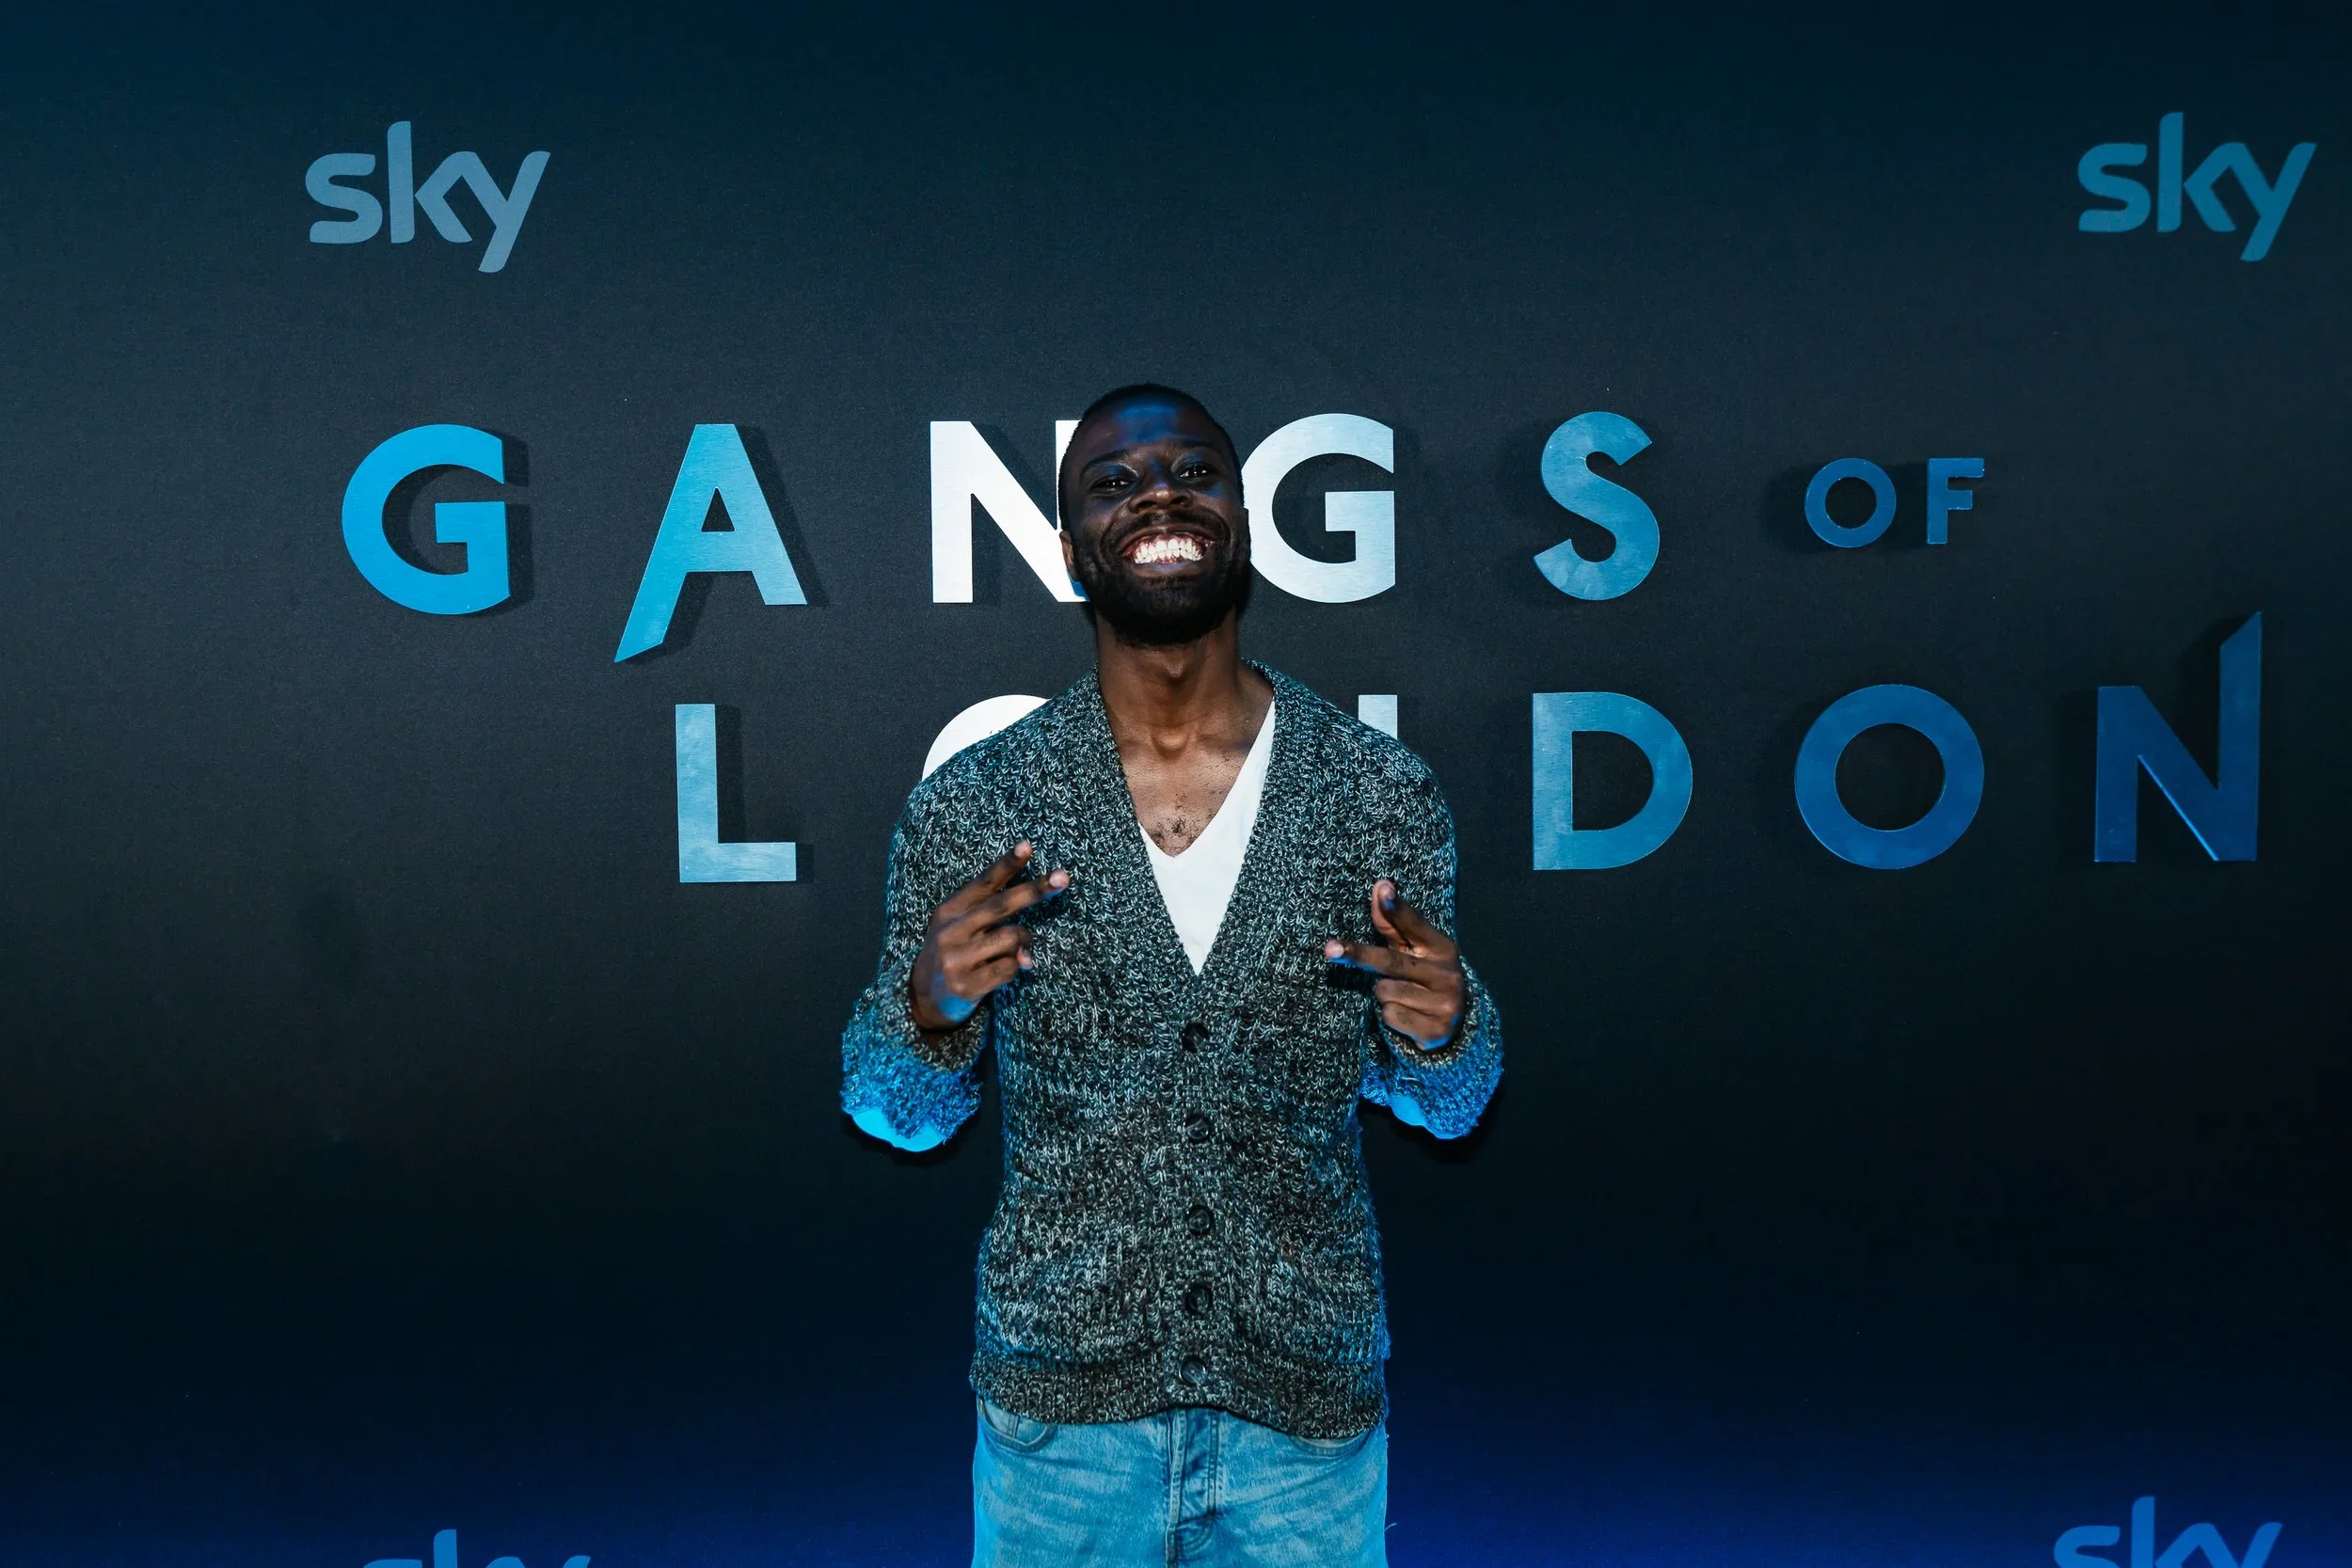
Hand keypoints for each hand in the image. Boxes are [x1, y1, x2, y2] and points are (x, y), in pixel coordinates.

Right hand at [909, 842, 1067, 1033]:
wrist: (923, 997)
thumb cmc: (953, 951)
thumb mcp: (958, 925)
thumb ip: (988, 916)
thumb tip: (1024, 933)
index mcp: (949, 911)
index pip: (983, 884)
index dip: (1006, 865)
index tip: (1027, 846)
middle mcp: (951, 932)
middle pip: (1001, 905)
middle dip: (1034, 890)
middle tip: (1062, 879)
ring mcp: (957, 960)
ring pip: (1012, 938)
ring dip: (1024, 942)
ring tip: (1017, 949)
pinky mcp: (967, 985)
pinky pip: (1010, 967)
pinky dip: (1016, 966)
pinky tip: (1005, 969)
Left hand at [1325, 880, 1464, 1049]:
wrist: (1452, 1027)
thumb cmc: (1423, 977)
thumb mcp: (1413, 950)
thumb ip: (1394, 922)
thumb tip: (1380, 886)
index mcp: (1442, 949)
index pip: (1414, 925)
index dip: (1397, 908)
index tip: (1383, 889)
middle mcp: (1447, 974)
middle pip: (1390, 962)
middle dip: (1358, 955)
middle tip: (1331, 949)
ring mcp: (1444, 1004)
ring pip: (1385, 992)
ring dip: (1384, 995)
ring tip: (1403, 997)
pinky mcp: (1435, 1030)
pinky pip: (1390, 1016)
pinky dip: (1390, 1016)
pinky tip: (1407, 1016)